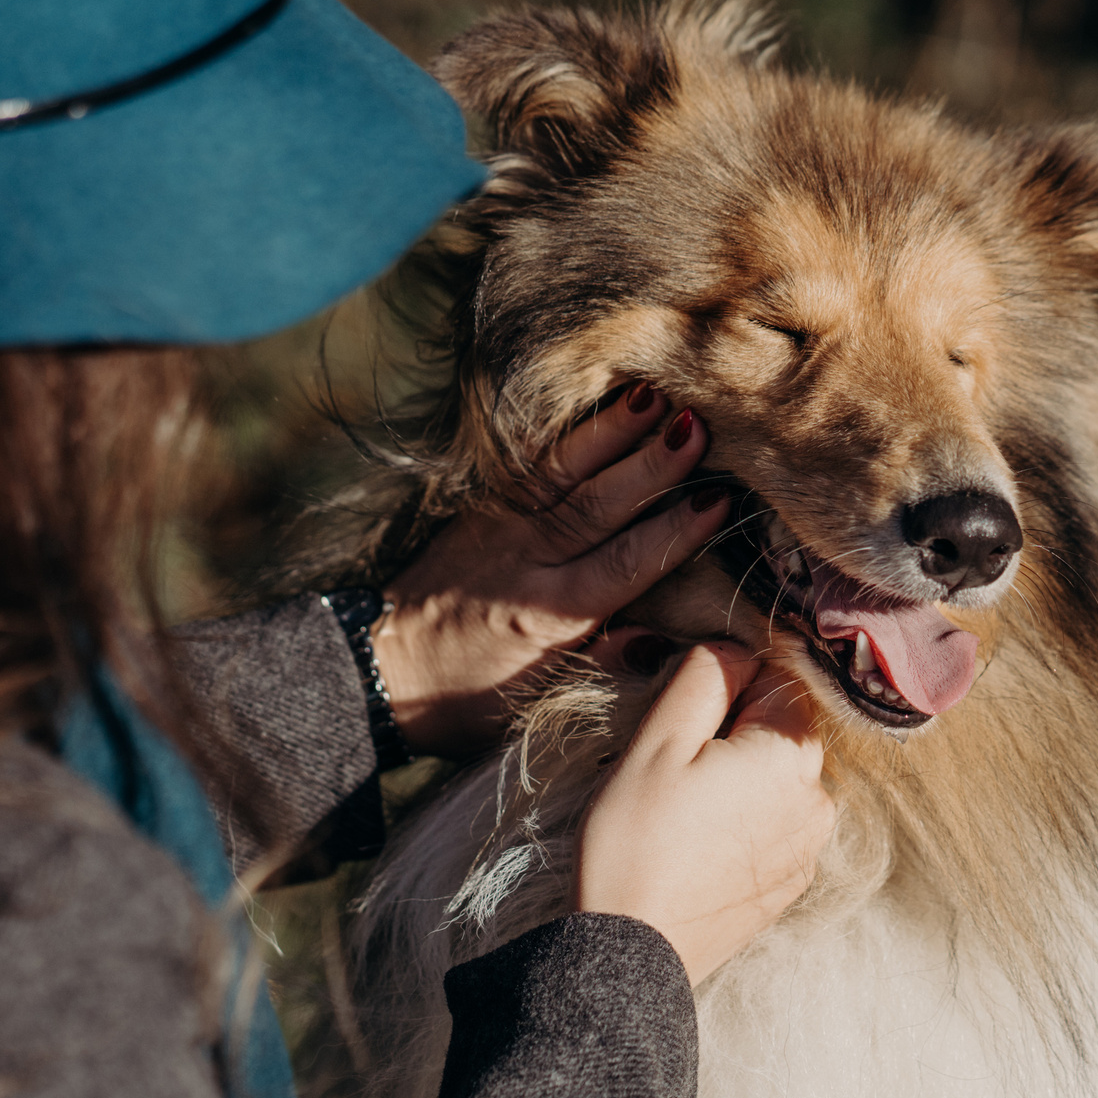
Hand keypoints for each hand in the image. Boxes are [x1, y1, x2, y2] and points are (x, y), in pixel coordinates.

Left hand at [375, 384, 728, 751]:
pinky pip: (528, 461)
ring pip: (563, 471)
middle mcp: (527, 562)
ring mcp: (501, 526)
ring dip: (611, 432)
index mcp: (550, 615)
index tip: (716, 500)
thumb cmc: (469, 696)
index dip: (673, 531)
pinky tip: (598, 401)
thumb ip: (601, 666)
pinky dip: (565, 429)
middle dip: (651, 465)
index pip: (624, 564)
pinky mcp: (482, 507)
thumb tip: (663, 642)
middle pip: (598, 505)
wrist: (381, 669)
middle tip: (698, 428)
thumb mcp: (536, 701)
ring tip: (653, 395)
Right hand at [576, 643, 834, 984]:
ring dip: (740, 781)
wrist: (631, 953)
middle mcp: (818, 800)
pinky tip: (698, 848)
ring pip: (777, 781)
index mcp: (793, 756)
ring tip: (685, 814)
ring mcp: (808, 849)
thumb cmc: (638, 841)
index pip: (778, 681)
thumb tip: (737, 649)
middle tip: (676, 771)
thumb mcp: (658, 740)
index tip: (685, 725)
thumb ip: (705, 676)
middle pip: (781, 732)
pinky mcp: (789, 885)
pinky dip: (743, 825)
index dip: (726, 691)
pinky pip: (774, 828)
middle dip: (734, 736)